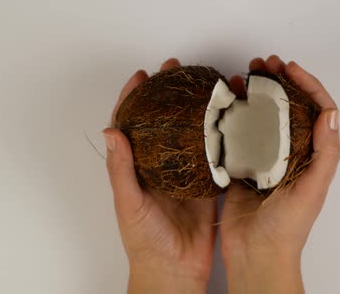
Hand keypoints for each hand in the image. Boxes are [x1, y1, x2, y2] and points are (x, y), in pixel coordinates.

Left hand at [103, 59, 217, 293]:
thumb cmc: (144, 241)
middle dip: (169, 93)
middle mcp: (161, 165)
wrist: (174, 269)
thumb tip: (111, 131)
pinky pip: (214, 154)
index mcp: (137, 168)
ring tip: (205, 86)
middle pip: (164, 120)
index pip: (131, 124)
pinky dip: (220, 135)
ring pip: (191, 132)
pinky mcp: (206, 184)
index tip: (143, 76)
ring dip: (196, 108)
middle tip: (177, 69)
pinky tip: (228, 118)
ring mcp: (185, 173)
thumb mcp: (128, 204)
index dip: (134, 98)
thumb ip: (121, 170)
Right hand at [221, 55, 339, 293]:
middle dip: (277, 81)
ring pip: (261, 116)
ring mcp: (263, 158)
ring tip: (240, 76)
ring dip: (253, 94)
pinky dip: (232, 116)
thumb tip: (331, 113)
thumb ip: (325, 152)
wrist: (257, 253)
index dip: (306, 84)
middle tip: (262, 63)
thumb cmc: (289, 227)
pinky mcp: (241, 165)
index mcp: (311, 155)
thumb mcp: (313, 189)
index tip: (290, 68)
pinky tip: (224, 104)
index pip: (316, 110)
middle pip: (287, 107)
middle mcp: (289, 152)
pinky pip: (238, 134)